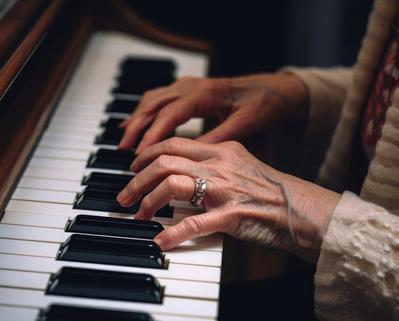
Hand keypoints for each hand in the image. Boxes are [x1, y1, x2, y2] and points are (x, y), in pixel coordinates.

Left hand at [117, 138, 339, 263]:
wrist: (302, 209)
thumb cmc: (273, 192)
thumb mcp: (242, 166)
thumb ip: (214, 165)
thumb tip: (185, 172)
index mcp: (222, 150)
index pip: (174, 144)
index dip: (147, 155)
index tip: (134, 167)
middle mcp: (220, 165)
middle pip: (165, 162)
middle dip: (137, 179)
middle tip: (125, 196)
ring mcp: (225, 189)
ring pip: (172, 185)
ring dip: (147, 200)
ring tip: (137, 214)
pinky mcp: (231, 215)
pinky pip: (193, 223)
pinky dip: (171, 233)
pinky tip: (159, 240)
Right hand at [118, 72, 308, 153]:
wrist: (275, 88)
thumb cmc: (263, 104)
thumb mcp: (244, 125)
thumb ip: (217, 138)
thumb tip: (191, 156)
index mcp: (205, 94)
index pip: (169, 114)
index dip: (152, 135)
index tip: (140, 154)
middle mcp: (192, 86)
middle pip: (154, 104)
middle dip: (136, 127)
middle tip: (123, 150)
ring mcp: (189, 85)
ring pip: (153, 99)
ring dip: (137, 119)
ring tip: (124, 141)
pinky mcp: (189, 89)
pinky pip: (159, 98)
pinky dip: (145, 111)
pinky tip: (136, 123)